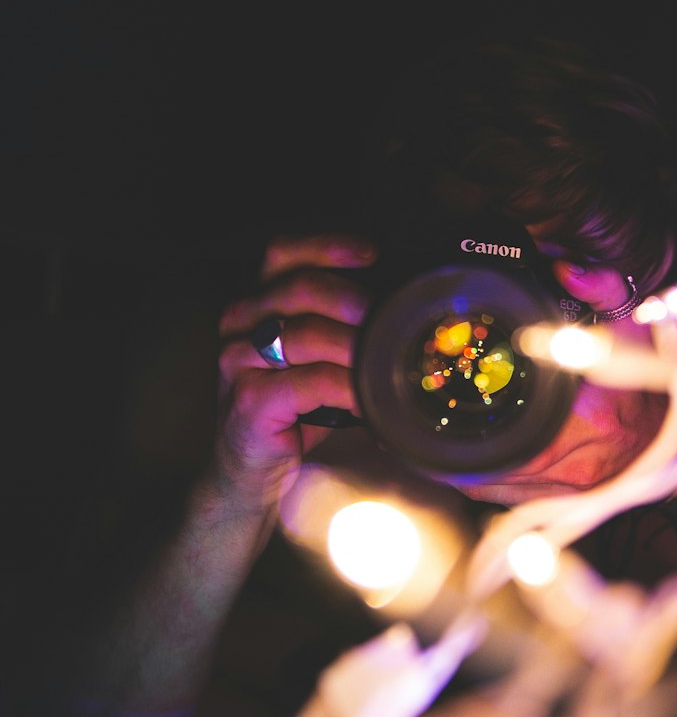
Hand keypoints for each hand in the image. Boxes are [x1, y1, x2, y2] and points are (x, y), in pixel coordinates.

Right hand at [215, 234, 375, 511]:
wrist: (250, 469)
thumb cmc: (291, 409)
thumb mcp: (313, 356)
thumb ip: (337, 325)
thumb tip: (398, 309)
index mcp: (254, 302)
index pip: (283, 252)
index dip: (327, 246)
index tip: (372, 254)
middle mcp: (239, 323)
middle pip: (301, 287)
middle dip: (355, 299)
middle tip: (392, 319)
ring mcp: (238, 360)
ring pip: (307, 333)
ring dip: (356, 345)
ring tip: (388, 359)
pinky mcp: (249, 399)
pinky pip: (311, 382)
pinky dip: (348, 387)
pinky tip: (370, 398)